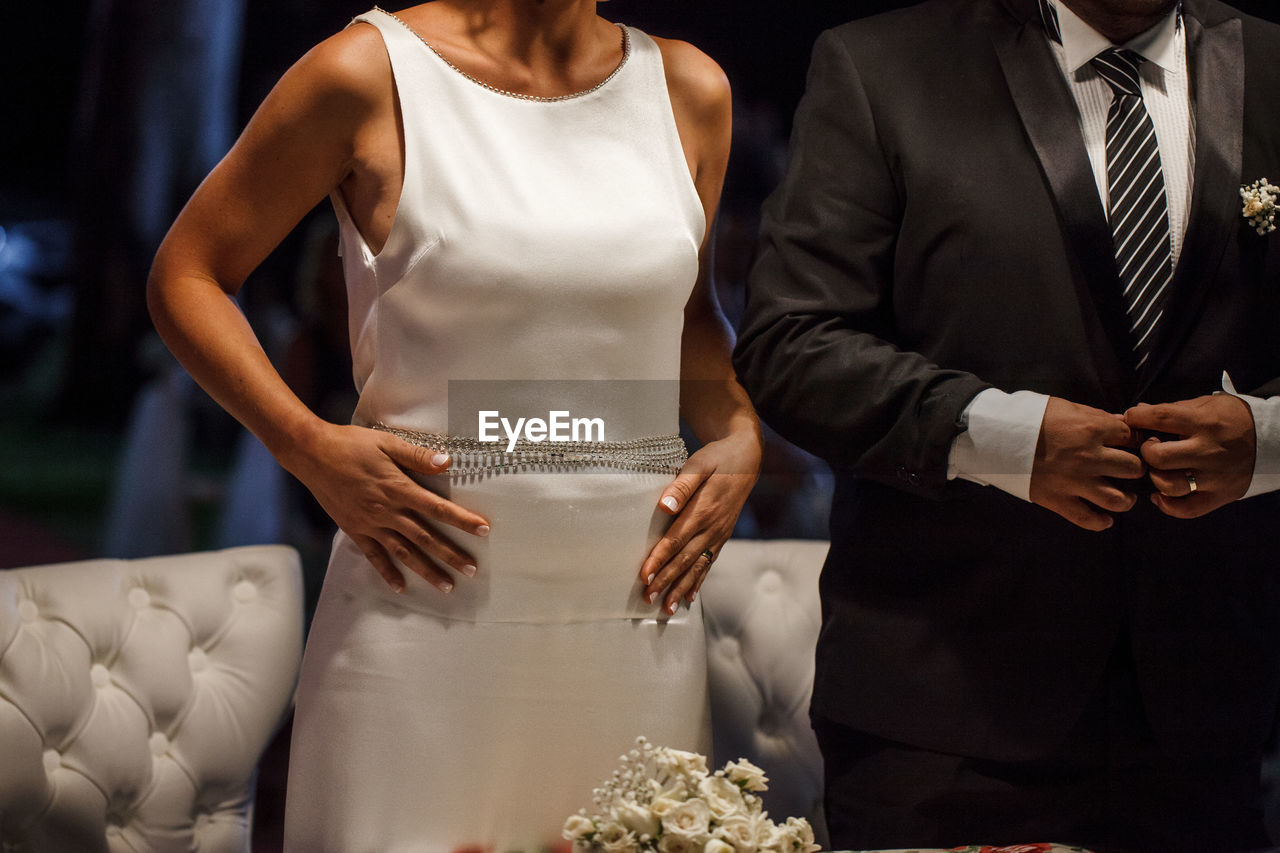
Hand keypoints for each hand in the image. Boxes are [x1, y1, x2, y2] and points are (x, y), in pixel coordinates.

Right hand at [283, 423, 489, 592]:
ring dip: (427, 571)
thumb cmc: (351, 444)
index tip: (484, 530)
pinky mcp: (355, 530)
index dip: (462, 520)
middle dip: (451, 555)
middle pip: (426, 538)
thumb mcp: (387, 442)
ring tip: (447, 587)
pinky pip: (374, 557)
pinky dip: (388, 573)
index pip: (438, 508)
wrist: (311, 455)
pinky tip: (401, 587)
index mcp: (398, 488)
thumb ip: (417, 455)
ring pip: (404, 553)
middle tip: (472, 570)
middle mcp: (386, 511)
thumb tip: (447, 462)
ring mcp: (370, 524)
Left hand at [639, 430, 761, 614]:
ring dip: (681, 588)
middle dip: (666, 581)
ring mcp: (719, 534)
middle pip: (685, 559)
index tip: (645, 576)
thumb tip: (665, 506)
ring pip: (697, 566)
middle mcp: (712, 527)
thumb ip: (682, 485)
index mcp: (703, 510)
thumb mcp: (699, 464)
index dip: (659, 559)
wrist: (746, 459)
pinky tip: (689, 597)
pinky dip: (699, 581)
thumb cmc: (717, 459)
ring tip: (666, 608)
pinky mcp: (722, 536)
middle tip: (648, 598)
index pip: (676, 540)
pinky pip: (709, 563)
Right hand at [1029, 397, 1144, 530]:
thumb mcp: (1065, 406)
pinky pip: (1087, 519)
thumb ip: (1095, 416)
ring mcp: (1074, 482)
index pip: (1132, 437)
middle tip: (1130, 469)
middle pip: (1133, 468)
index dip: (1135, 440)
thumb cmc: (1030, 417)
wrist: (996, 436)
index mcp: (1092, 429)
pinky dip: (1100, 522)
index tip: (1131, 444)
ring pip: (1117, 499)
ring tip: (1125, 497)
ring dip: (1126, 499)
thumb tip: (1120, 424)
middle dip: (1136, 468)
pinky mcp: (1058, 500)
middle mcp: (1089, 457)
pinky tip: (1105, 519)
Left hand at [1125, 395, 1255, 517]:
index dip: (1136, 419)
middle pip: (1159, 457)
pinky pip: (1186, 509)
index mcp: (1204, 422)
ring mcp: (1215, 476)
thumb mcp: (1206, 405)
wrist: (1273, 439)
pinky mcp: (1220, 495)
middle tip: (1149, 447)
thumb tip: (1135, 413)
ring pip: (1170, 485)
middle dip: (1145, 451)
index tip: (1129, 419)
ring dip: (1155, 477)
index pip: (1160, 418)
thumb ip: (1171, 410)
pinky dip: (1167, 505)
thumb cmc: (1232, 419)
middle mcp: (1209, 451)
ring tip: (1158, 469)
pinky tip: (1159, 495)